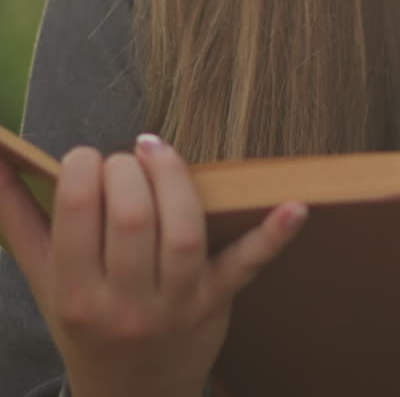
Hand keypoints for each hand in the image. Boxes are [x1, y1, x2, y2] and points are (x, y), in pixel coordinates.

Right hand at [0, 136, 306, 396]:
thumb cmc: (84, 321)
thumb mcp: (45, 277)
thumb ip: (16, 215)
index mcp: (77, 293)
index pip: (79, 209)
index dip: (86, 166)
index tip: (88, 161)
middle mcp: (126, 303)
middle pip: (133, 215)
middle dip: (127, 169)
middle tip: (125, 162)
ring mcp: (177, 304)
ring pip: (183, 230)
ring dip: (175, 178)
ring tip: (158, 152)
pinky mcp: (218, 302)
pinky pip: (247, 266)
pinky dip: (273, 236)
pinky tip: (297, 207)